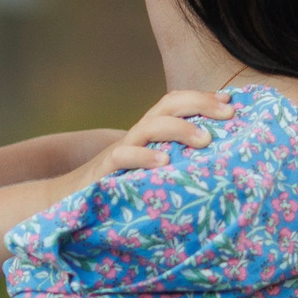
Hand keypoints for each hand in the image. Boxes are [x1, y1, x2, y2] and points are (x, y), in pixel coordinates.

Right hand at [71, 89, 233, 186]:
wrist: (66, 198)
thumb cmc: (116, 186)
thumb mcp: (149, 170)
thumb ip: (174, 162)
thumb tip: (215, 167)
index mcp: (149, 132)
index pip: (176, 103)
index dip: (203, 98)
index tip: (231, 101)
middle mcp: (137, 135)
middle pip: (168, 105)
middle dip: (200, 104)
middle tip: (229, 113)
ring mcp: (121, 150)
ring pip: (150, 126)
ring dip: (180, 128)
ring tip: (206, 139)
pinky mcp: (104, 170)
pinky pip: (123, 157)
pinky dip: (143, 157)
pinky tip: (163, 163)